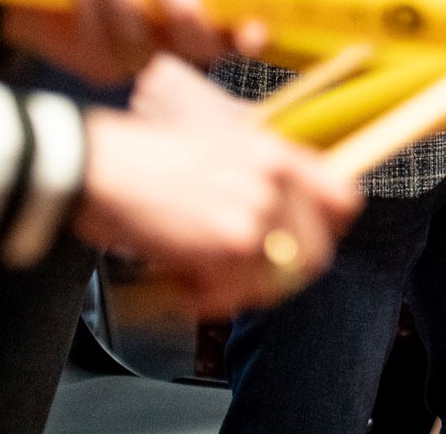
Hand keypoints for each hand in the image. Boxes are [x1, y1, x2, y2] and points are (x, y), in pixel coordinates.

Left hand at [1, 0, 244, 79]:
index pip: (241, 34)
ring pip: (140, 45)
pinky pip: (97, 41)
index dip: (250, 36)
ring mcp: (139, 58)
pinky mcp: (96, 63)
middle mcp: (180, 41)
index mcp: (208, 7)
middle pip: (197, 49)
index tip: (251, 27)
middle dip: (183, 12)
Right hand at [75, 58, 359, 318]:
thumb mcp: (221, 147)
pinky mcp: (229, 246)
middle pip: (315, 254)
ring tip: (198, 274)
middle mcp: (275, 181)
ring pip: (273, 283)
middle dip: (278, 273)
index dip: (331, 229)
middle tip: (241, 274)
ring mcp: (256, 214)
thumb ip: (263, 176)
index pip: (344, 199)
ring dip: (235, 289)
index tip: (310, 242)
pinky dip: (202, 299)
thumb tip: (286, 217)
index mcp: (276, 153)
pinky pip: (233, 297)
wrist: (102, 166)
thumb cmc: (147, 156)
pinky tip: (177, 279)